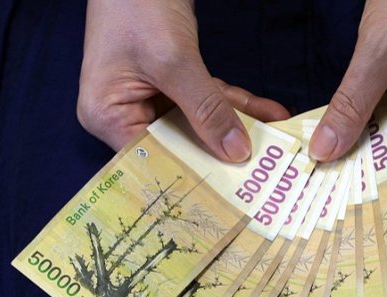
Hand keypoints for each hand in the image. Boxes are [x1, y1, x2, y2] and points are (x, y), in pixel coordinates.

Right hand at [77, 0, 288, 161]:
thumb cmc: (137, 6)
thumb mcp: (174, 61)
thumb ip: (206, 109)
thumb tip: (236, 152)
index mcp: (109, 117)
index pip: (154, 160)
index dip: (193, 175)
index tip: (232, 189)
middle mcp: (127, 115)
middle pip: (181, 145)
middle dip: (224, 151)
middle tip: (263, 169)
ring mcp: (151, 100)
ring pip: (201, 124)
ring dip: (240, 126)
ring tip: (277, 140)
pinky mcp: (172, 85)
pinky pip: (208, 102)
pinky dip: (236, 104)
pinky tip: (268, 112)